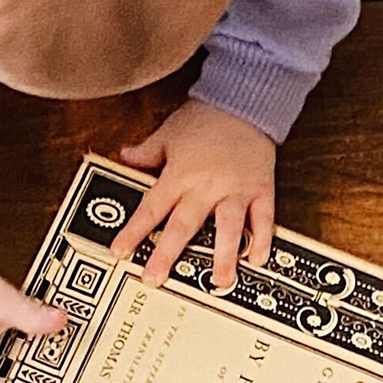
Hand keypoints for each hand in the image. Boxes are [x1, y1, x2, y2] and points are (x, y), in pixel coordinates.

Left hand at [114, 99, 276, 292]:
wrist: (245, 101)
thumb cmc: (205, 118)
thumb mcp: (168, 133)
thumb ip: (146, 152)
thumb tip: (123, 157)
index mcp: (179, 174)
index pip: (151, 208)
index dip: (133, 232)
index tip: (119, 252)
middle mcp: (206, 186)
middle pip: (184, 225)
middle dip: (167, 254)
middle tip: (156, 278)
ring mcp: (235, 190)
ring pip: (227, 228)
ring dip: (223, 256)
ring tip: (219, 282)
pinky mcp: (260, 189)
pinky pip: (262, 218)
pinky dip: (261, 239)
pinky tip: (258, 259)